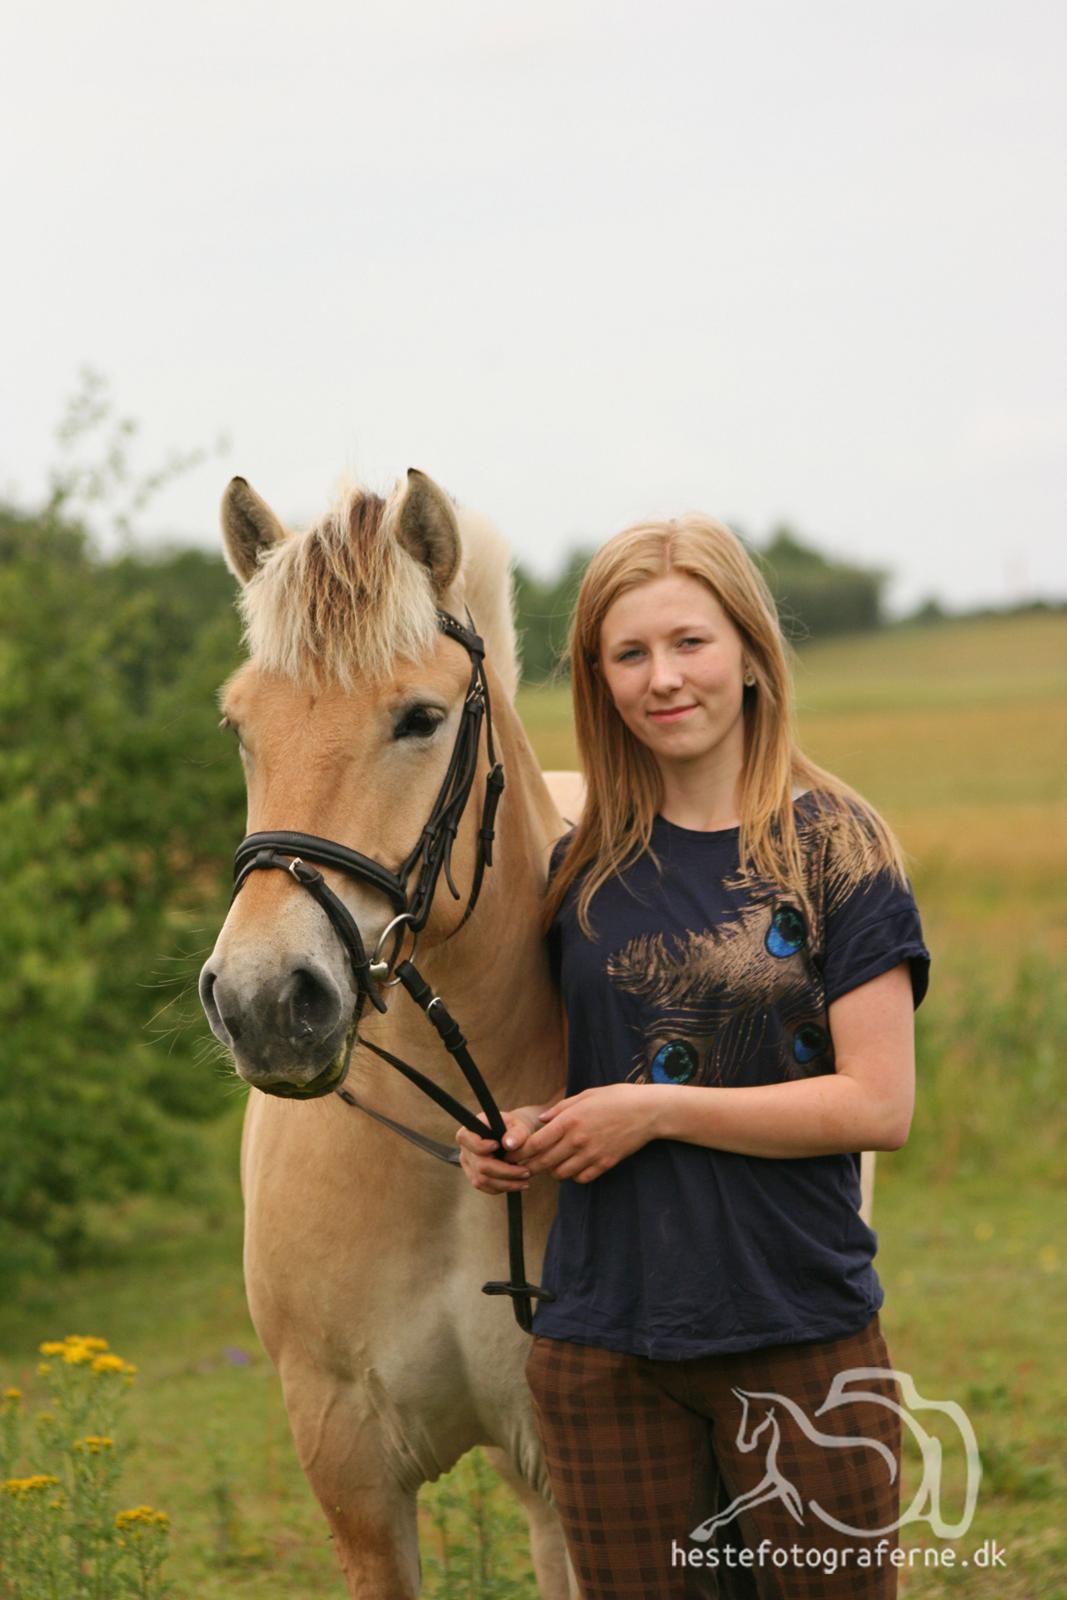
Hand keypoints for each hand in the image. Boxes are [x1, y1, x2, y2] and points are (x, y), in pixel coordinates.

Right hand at [455, 1105, 544, 1194]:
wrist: (514, 1136)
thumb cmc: (515, 1127)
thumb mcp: (519, 1125)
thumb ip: (516, 1133)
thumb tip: (509, 1144)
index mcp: (469, 1131)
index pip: (469, 1141)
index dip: (482, 1147)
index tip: (499, 1146)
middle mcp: (465, 1149)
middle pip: (480, 1166)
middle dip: (505, 1172)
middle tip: (525, 1172)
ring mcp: (468, 1165)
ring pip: (483, 1180)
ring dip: (506, 1183)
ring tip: (525, 1181)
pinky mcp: (475, 1177)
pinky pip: (486, 1187)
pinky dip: (503, 1187)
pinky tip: (517, 1184)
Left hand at [521, 1085, 655, 1183]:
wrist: (647, 1111)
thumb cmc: (616, 1098)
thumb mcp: (585, 1095)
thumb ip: (560, 1109)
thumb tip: (541, 1121)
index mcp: (570, 1120)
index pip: (536, 1144)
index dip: (520, 1152)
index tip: (512, 1154)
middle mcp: (578, 1140)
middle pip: (544, 1162)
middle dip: (530, 1166)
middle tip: (523, 1165)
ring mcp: (592, 1154)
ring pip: (561, 1173)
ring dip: (552, 1170)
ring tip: (551, 1163)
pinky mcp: (605, 1164)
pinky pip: (581, 1178)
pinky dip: (573, 1175)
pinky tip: (573, 1166)